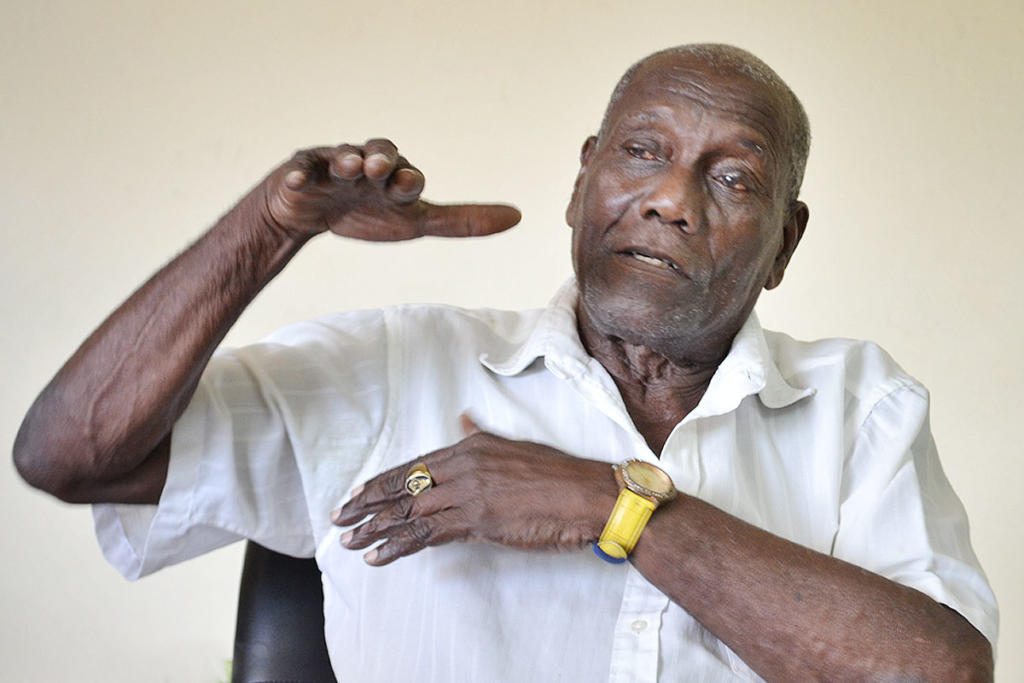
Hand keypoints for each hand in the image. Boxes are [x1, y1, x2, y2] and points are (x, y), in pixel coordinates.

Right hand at [262, 139, 520, 240]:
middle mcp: (367, 164)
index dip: (409, 179)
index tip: (411, 186)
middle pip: (378, 153)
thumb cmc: (369, 212)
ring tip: (349, 166)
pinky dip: (296, 176)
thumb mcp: (416, 222)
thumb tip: (518, 217)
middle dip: (381, 159)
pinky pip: (297, 169)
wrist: (310, 210)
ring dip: (347, 159)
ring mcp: (332, 166)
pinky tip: (295, 183)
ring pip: (341, 156)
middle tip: (380, 168)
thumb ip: (463, 221)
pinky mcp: (300, 172)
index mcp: (395, 176)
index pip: (407, 172)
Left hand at [332, 416, 618, 565]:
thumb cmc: (557, 474)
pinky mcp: (478, 520)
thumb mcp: (513, 446)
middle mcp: (464, 466)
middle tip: (339, 518)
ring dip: (374, 527)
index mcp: (471, 447)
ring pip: (409, 510)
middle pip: (403, 485)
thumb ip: (481, 436)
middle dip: (367, 503)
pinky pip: (427, 533)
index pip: (414, 464)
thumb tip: (462, 420)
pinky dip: (399, 545)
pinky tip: (380, 555)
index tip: (358, 493)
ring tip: (349, 541)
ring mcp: (469, 493)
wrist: (587, 494)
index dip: (381, 480)